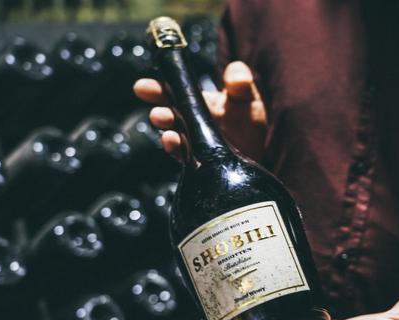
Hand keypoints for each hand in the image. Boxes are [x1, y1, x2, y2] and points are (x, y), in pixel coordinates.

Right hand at [133, 61, 267, 160]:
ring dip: (167, 129)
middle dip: (159, 112)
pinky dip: (177, 150)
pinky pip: (185, 157)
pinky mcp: (199, 162)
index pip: (174, 93)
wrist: (255, 153)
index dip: (157, 89)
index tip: (142, 87)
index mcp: (197, 102)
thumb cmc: (248, 122)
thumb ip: (242, 83)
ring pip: (175, 135)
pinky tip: (174, 142)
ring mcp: (194, 143)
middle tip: (156, 111)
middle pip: (169, 115)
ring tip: (163, 121)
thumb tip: (237, 78)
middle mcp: (190, 122)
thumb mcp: (248, 97)